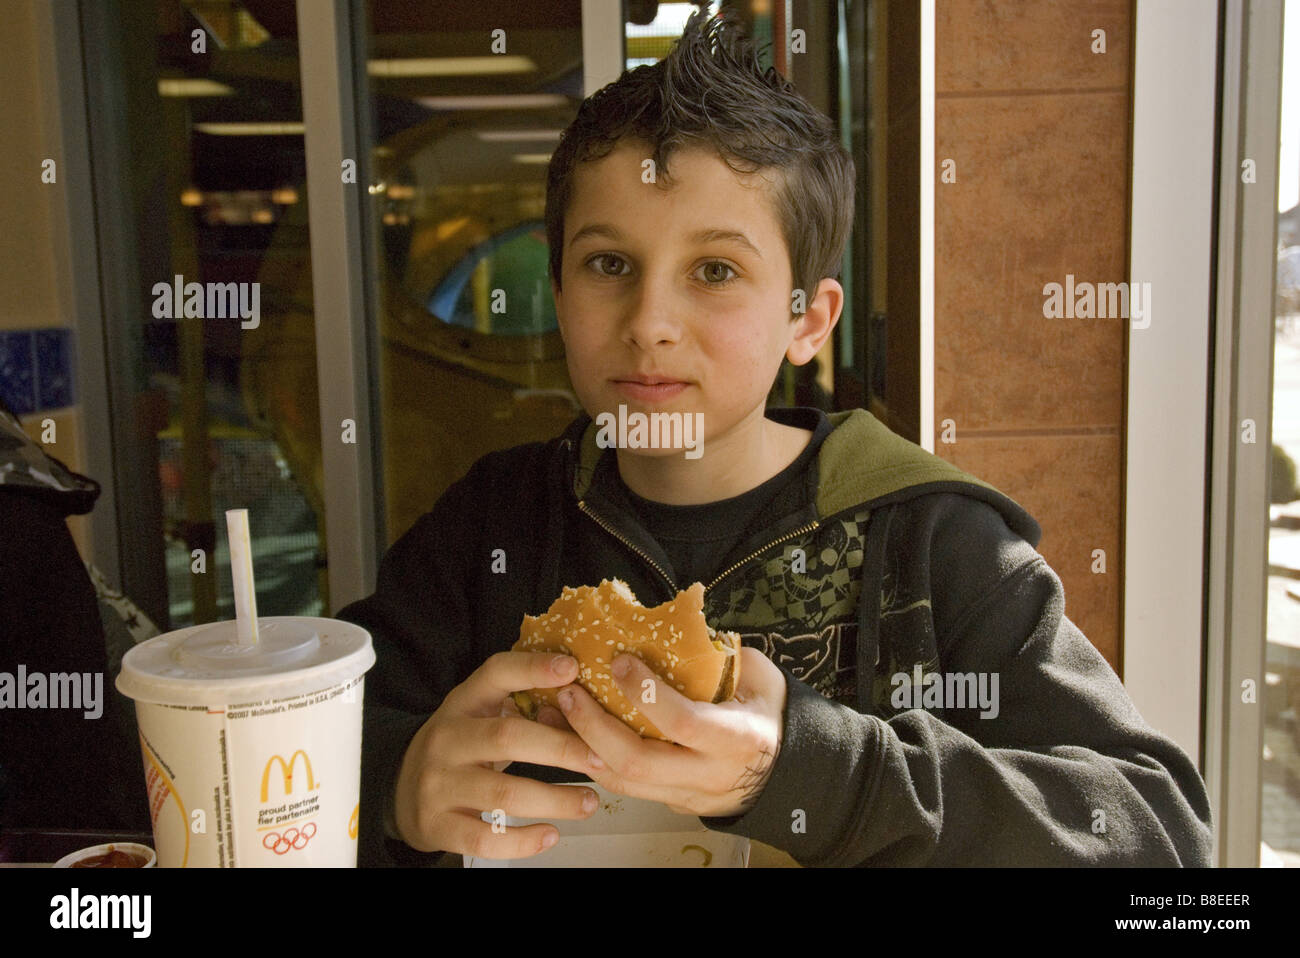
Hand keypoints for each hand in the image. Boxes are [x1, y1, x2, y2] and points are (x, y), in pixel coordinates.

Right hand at [392, 651, 608, 857]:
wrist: (401, 790)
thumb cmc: (461, 747)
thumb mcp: (479, 715)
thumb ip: (521, 706)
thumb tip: (587, 704)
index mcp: (463, 703)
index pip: (496, 674)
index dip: (532, 668)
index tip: (572, 668)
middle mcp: (447, 738)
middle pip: (508, 737)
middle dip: (561, 748)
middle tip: (600, 759)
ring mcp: (438, 783)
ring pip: (503, 793)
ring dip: (555, 800)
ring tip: (588, 802)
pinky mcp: (437, 825)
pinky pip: (485, 839)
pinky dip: (524, 842)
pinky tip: (551, 835)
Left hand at [554, 646, 785, 818]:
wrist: (788, 770)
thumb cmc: (769, 712)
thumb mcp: (758, 676)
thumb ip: (719, 655)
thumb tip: (674, 622)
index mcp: (736, 738)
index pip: (683, 722)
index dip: (646, 693)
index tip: (620, 662)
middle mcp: (709, 774)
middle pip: (639, 763)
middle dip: (594, 728)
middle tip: (570, 693)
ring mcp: (687, 795)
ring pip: (623, 783)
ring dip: (581, 748)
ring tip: (554, 713)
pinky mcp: (670, 803)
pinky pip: (625, 787)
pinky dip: (592, 760)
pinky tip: (570, 734)